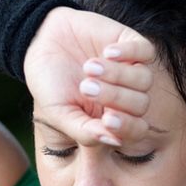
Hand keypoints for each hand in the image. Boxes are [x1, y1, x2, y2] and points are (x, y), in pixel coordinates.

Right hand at [23, 7, 155, 146]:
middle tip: (85, 87)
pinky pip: (146, 52)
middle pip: (141, 104)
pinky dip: (129, 53)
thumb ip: (85, 132)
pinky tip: (107, 52)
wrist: (39, 43)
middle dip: (115, 97)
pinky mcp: (130, 44)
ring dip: (117, 75)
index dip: (128, 127)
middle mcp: (127, 95)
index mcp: (113, 117)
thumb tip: (116, 141)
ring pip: (144, 79)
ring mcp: (131, 69)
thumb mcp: (59, 114)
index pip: (137, 129)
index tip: (107, 119)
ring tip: (89, 68)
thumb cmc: (49, 84)